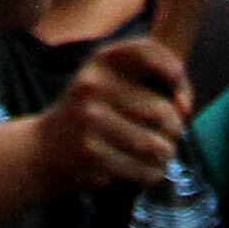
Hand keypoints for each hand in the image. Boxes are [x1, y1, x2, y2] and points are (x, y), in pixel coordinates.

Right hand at [34, 36, 190, 192]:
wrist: (44, 149)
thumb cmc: (94, 113)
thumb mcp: (113, 81)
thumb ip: (155, 82)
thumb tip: (184, 108)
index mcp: (102, 59)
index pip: (151, 53)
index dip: (175, 75)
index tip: (178, 96)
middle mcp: (93, 85)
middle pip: (163, 112)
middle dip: (175, 129)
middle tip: (168, 135)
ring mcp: (90, 120)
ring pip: (157, 146)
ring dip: (166, 154)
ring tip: (159, 154)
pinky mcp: (91, 155)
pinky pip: (144, 169)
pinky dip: (152, 174)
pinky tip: (144, 170)